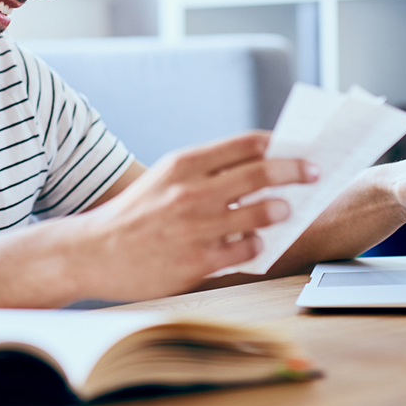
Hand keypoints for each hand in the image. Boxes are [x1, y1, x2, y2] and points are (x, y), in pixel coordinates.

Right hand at [76, 131, 317, 300]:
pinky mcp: (197, 261)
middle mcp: (191, 191)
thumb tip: (258, 165)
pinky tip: (255, 243)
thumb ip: (205, 171)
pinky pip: (246, 250)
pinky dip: (257, 244)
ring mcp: (195, 227)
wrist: (92, 252)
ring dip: (280, 209)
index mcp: (183, 164)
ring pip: (260, 212)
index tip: (297, 149)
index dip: (279, 145)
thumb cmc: (135, 214)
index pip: (245, 144)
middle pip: (261, 173)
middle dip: (295, 171)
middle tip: (313, 173)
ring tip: (284, 210)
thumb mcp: (164, 178)